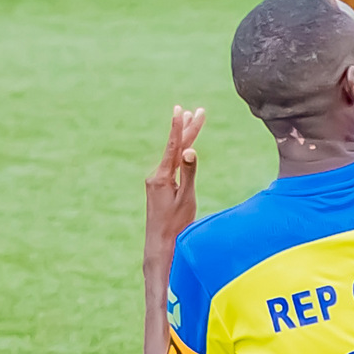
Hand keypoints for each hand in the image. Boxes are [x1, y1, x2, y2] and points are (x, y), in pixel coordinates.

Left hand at [146, 105, 203, 263]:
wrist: (160, 243)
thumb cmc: (176, 224)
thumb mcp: (185, 199)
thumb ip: (188, 173)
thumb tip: (189, 150)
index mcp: (162, 177)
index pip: (173, 147)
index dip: (179, 127)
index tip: (181, 110)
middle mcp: (156, 176)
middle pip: (175, 148)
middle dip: (187, 129)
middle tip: (197, 110)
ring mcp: (156, 181)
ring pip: (173, 155)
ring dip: (183, 138)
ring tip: (189, 121)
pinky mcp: (159, 187)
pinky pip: (171, 165)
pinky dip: (179, 153)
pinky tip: (183, 148)